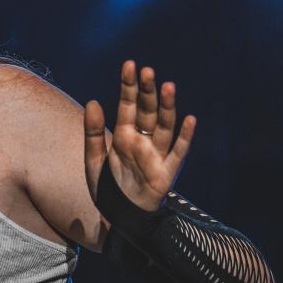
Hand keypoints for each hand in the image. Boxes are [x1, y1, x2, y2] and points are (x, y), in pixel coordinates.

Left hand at [84, 60, 195, 211]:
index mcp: (124, 135)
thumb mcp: (93, 160)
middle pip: (147, 112)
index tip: (129, 65)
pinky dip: (186, 137)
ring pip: (165, 126)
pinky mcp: (167, 172)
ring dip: (167, 107)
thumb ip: (92, 132)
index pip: (128, 106)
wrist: (119, 218)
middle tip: (147, 71)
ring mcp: (156, 155)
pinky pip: (179, 152)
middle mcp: (142, 141)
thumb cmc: (108, 188)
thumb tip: (93, 101)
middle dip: (148, 92)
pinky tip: (190, 120)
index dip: (129, 86)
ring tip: (168, 86)